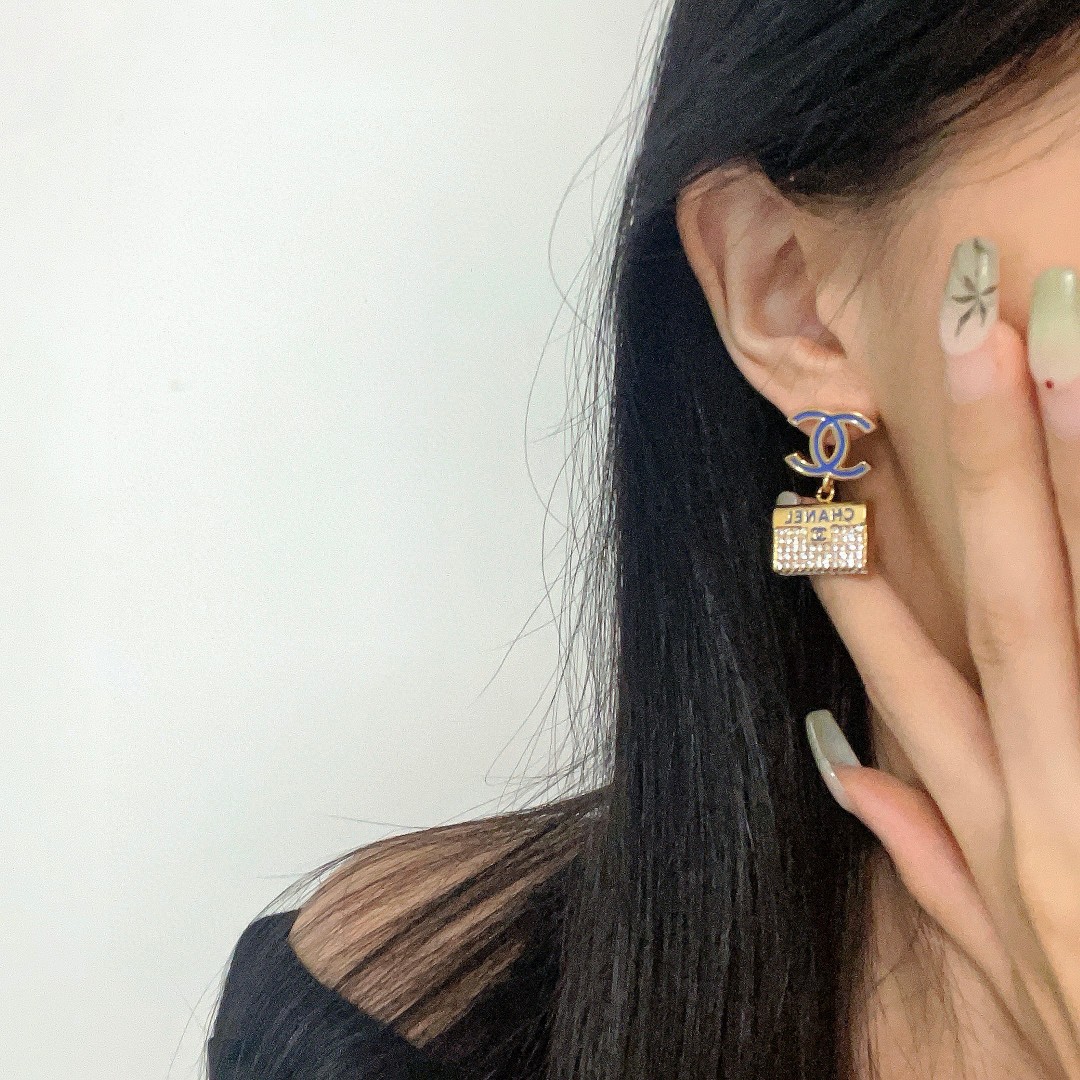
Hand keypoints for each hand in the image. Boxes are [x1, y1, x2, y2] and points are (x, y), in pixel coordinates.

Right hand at [806, 301, 1079, 1075]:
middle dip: (975, 461)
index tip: (819, 480)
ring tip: (1059, 343)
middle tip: (964, 324)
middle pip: (1003, 603)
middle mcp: (1049, 799)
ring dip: (1069, 471)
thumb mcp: (1012, 974)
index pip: (900, 677)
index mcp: (997, 836)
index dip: (856, 573)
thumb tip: (843, 770)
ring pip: (1074, 609)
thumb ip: (927, 866)